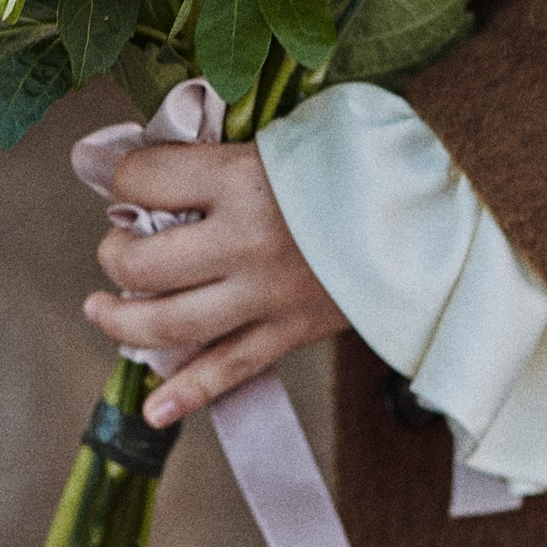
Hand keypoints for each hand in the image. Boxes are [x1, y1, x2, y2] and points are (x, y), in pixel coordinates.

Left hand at [84, 138, 347, 426]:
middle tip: (117, 244)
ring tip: (101, 309)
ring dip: (122, 320)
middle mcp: (247, 242)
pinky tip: (155, 411)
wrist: (444, 209)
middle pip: (143, 262)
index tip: (129, 179)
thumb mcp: (291, 135)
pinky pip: (229, 371)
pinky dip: (188, 395)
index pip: (145, 178)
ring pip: (170, 325)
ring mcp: (268, 296)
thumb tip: (140, 165)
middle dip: (114, 253)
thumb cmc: (365, 162)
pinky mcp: (292, 332)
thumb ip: (222, 151)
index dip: (124, 177)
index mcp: (245, 179)